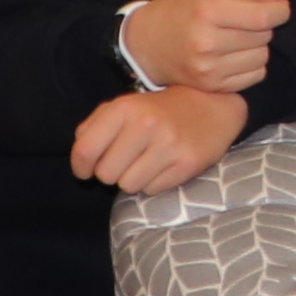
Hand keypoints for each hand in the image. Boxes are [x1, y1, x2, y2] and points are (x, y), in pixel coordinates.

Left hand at [68, 84, 245, 191]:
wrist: (214, 105)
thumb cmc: (161, 109)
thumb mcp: (126, 105)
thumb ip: (95, 126)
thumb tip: (81, 156)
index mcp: (125, 108)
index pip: (85, 150)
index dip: (81, 166)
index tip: (86, 169)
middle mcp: (146, 124)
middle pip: (105, 174)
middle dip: (111, 172)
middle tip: (126, 161)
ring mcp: (168, 145)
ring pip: (127, 186)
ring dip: (132, 179)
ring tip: (146, 162)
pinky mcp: (187, 164)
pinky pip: (151, 190)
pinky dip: (153, 183)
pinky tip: (164, 166)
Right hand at [121, 0, 291, 96]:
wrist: (144, 45)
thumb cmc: (179, 10)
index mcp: (206, 12)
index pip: (263, 16)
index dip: (280, 10)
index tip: (279, 6)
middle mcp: (207, 43)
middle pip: (264, 36)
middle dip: (263, 26)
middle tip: (243, 21)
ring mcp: (208, 69)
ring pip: (262, 58)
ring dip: (258, 46)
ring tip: (235, 39)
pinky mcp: (211, 86)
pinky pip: (254, 77)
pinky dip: (251, 65)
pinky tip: (232, 56)